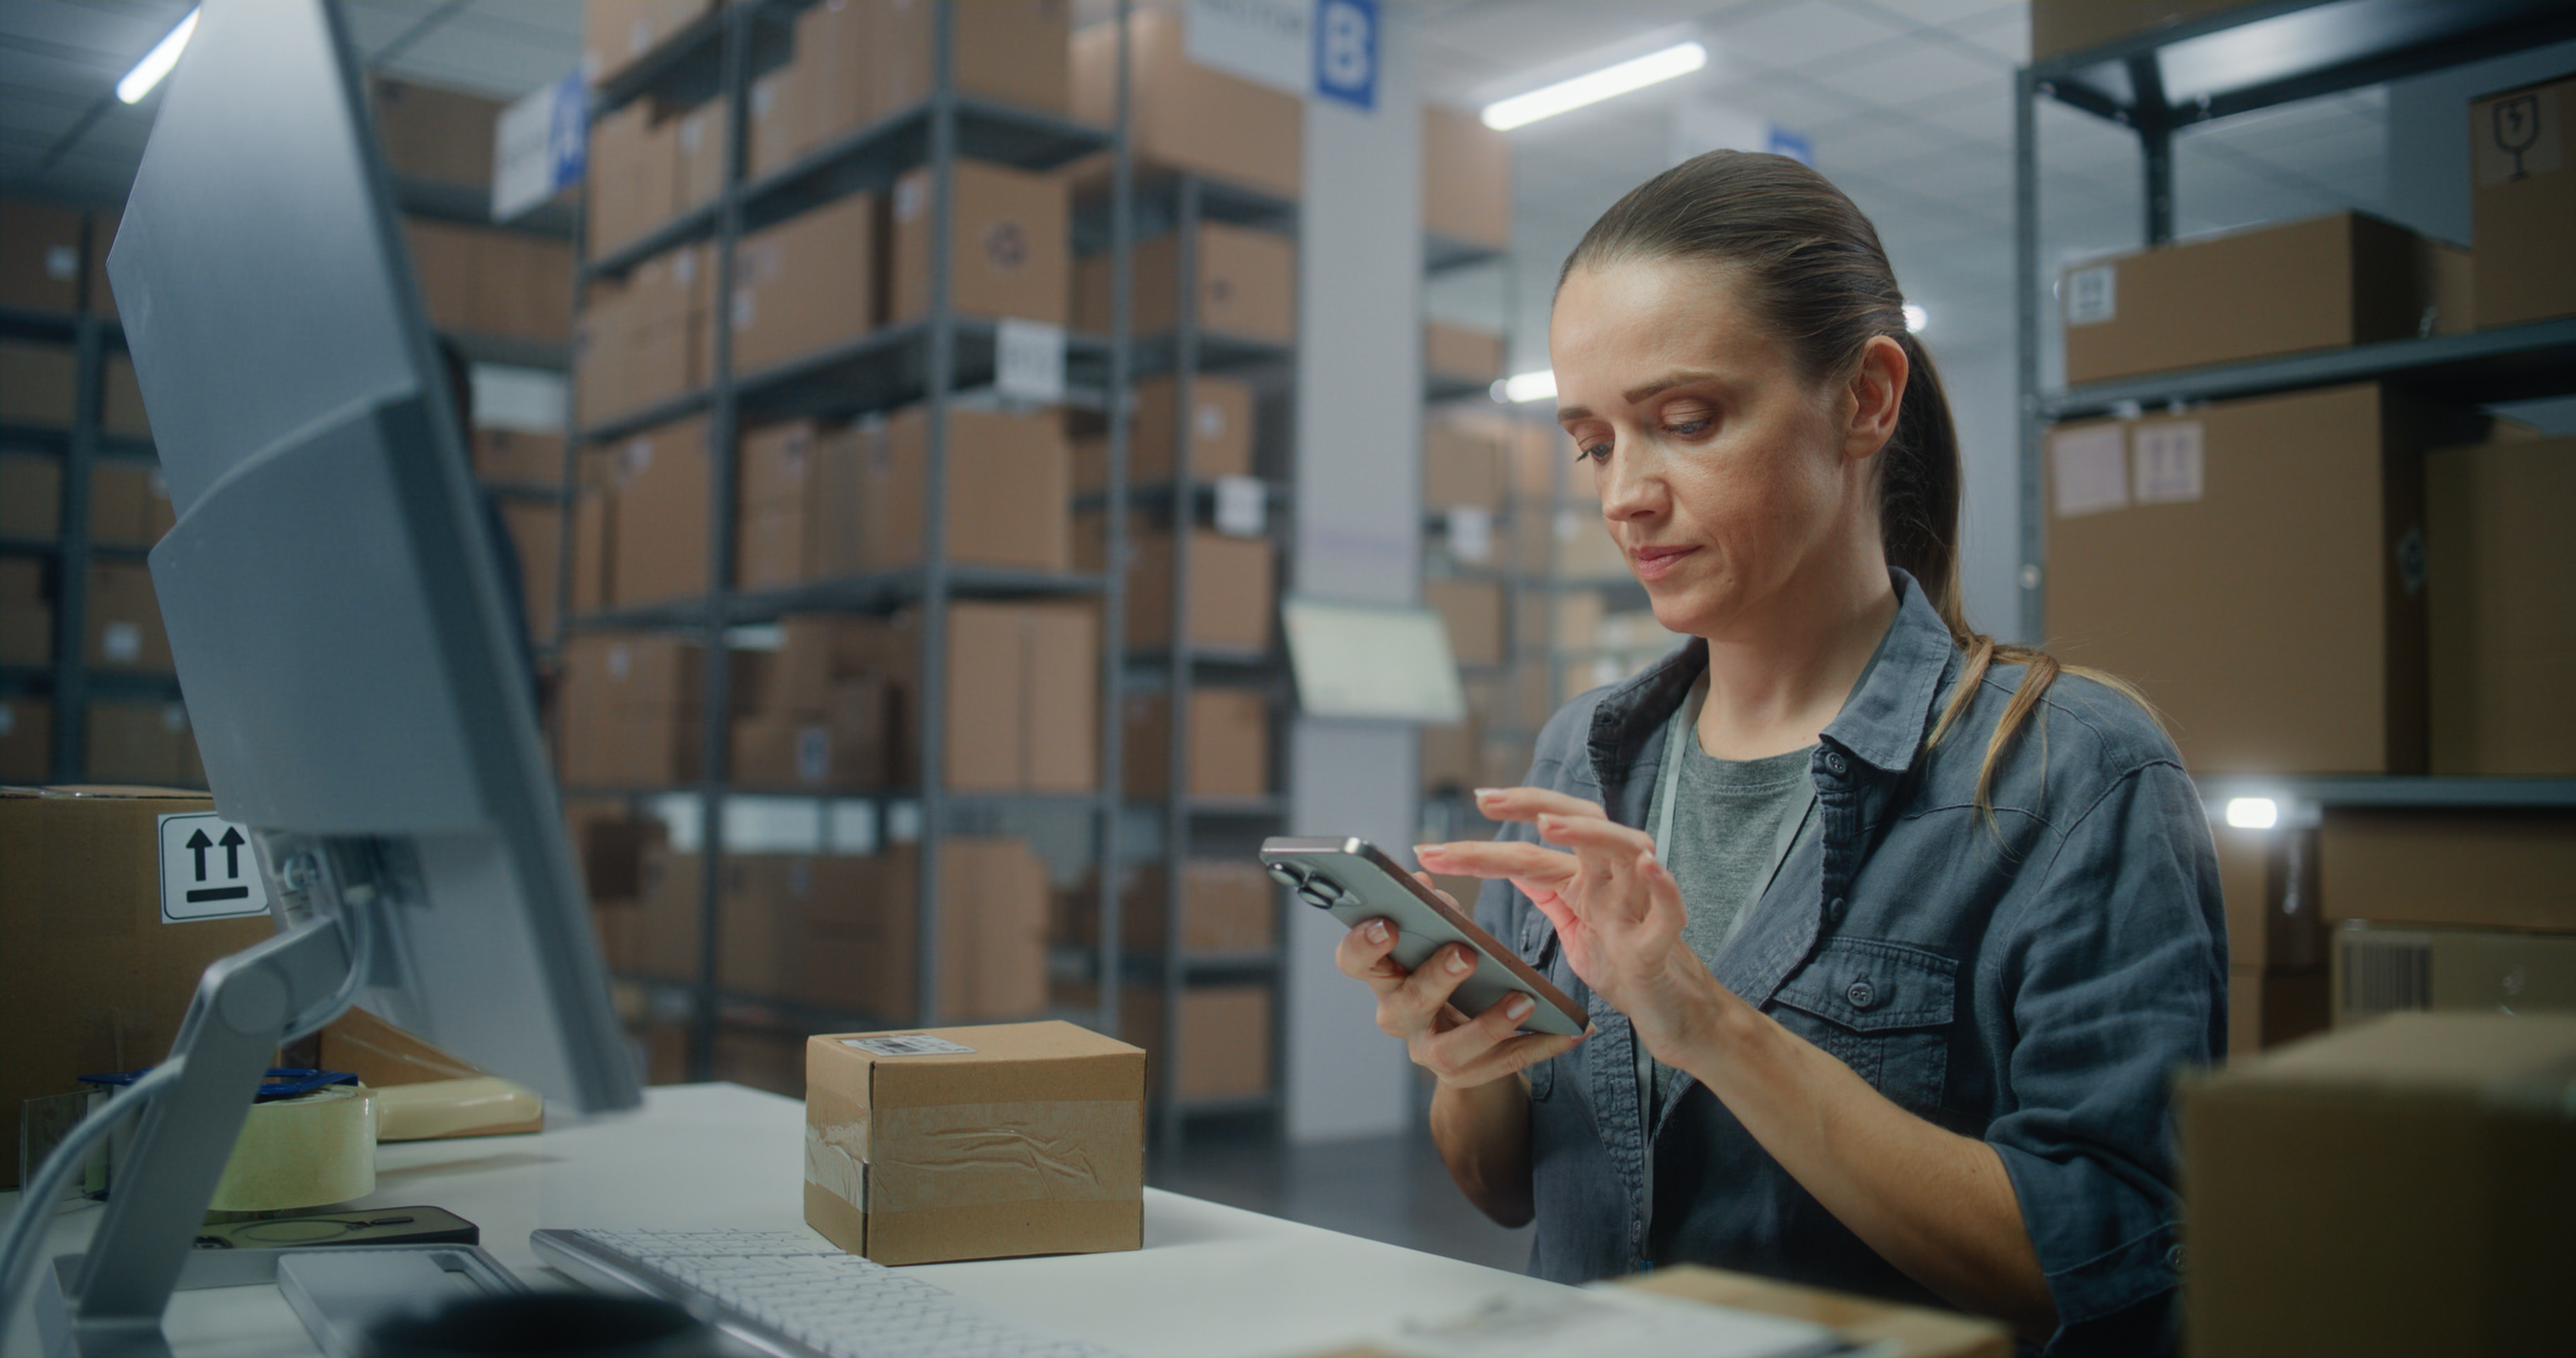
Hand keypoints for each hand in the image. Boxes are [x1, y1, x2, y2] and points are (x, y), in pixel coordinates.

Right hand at [1334, 872, 1586, 1088]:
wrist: (1463, 1040)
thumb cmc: (1446, 972)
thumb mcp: (1438, 938)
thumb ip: (1434, 911)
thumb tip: (1422, 880)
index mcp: (1384, 975)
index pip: (1354, 961)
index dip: (1363, 945)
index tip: (1388, 924)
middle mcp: (1398, 1017)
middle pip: (1407, 1002)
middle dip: (1435, 978)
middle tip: (1464, 954)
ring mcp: (1430, 1052)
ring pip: (1450, 1049)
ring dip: (1489, 1024)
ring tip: (1524, 1001)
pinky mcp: (1467, 1075)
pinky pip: (1505, 1063)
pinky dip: (1539, 1046)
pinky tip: (1570, 1031)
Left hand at [1415, 787, 1719, 1054]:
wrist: (1674, 1015)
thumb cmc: (1626, 967)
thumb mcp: (1575, 926)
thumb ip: (1549, 891)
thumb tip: (1512, 863)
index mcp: (1589, 878)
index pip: (1534, 848)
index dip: (1487, 842)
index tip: (1435, 841)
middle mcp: (1616, 880)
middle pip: (1579, 825)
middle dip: (1533, 805)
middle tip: (1483, 799)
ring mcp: (1640, 908)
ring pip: (1626, 849)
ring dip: (1590, 833)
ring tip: (1549, 824)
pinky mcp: (1662, 946)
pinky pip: (1670, 910)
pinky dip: (1663, 887)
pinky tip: (1648, 865)